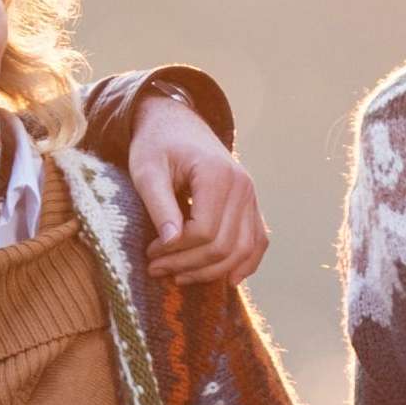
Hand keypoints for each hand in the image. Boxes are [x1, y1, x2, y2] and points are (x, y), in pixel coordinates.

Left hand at [128, 93, 269, 285]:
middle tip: (156, 269)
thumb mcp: (147, 171)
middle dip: (188, 265)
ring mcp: (251, 196)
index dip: (175, 250)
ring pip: (242, 250)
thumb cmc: (157, 146)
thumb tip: (170, 242)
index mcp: (218, 175)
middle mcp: (242, 186)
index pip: (204, 231)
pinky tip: (228, 280)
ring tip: (179, 276)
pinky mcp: (251, 204)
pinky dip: (246, 264)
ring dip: (211, 271)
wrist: (176, 124)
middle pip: (223, 245)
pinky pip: (258, 241)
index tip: (150, 252)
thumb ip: (159, 205)